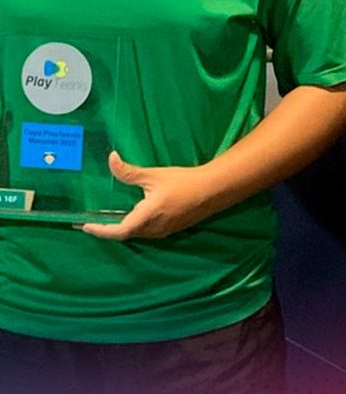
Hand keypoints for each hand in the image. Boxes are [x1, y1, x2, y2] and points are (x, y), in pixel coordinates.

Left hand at [80, 151, 211, 238]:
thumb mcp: (153, 175)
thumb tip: (111, 159)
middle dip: (108, 230)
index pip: (118, 231)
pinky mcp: (171, 228)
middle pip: (126, 234)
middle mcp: (153, 229)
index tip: (86, 227)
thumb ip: (129, 172)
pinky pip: (147, 231)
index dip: (100, 231)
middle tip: (92, 222)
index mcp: (146, 217)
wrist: (212, 190)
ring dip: (122, 228)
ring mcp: (163, 231)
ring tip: (108, 220)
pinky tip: (133, 216)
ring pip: (137, 234)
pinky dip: (135, 226)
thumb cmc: (182, 182)